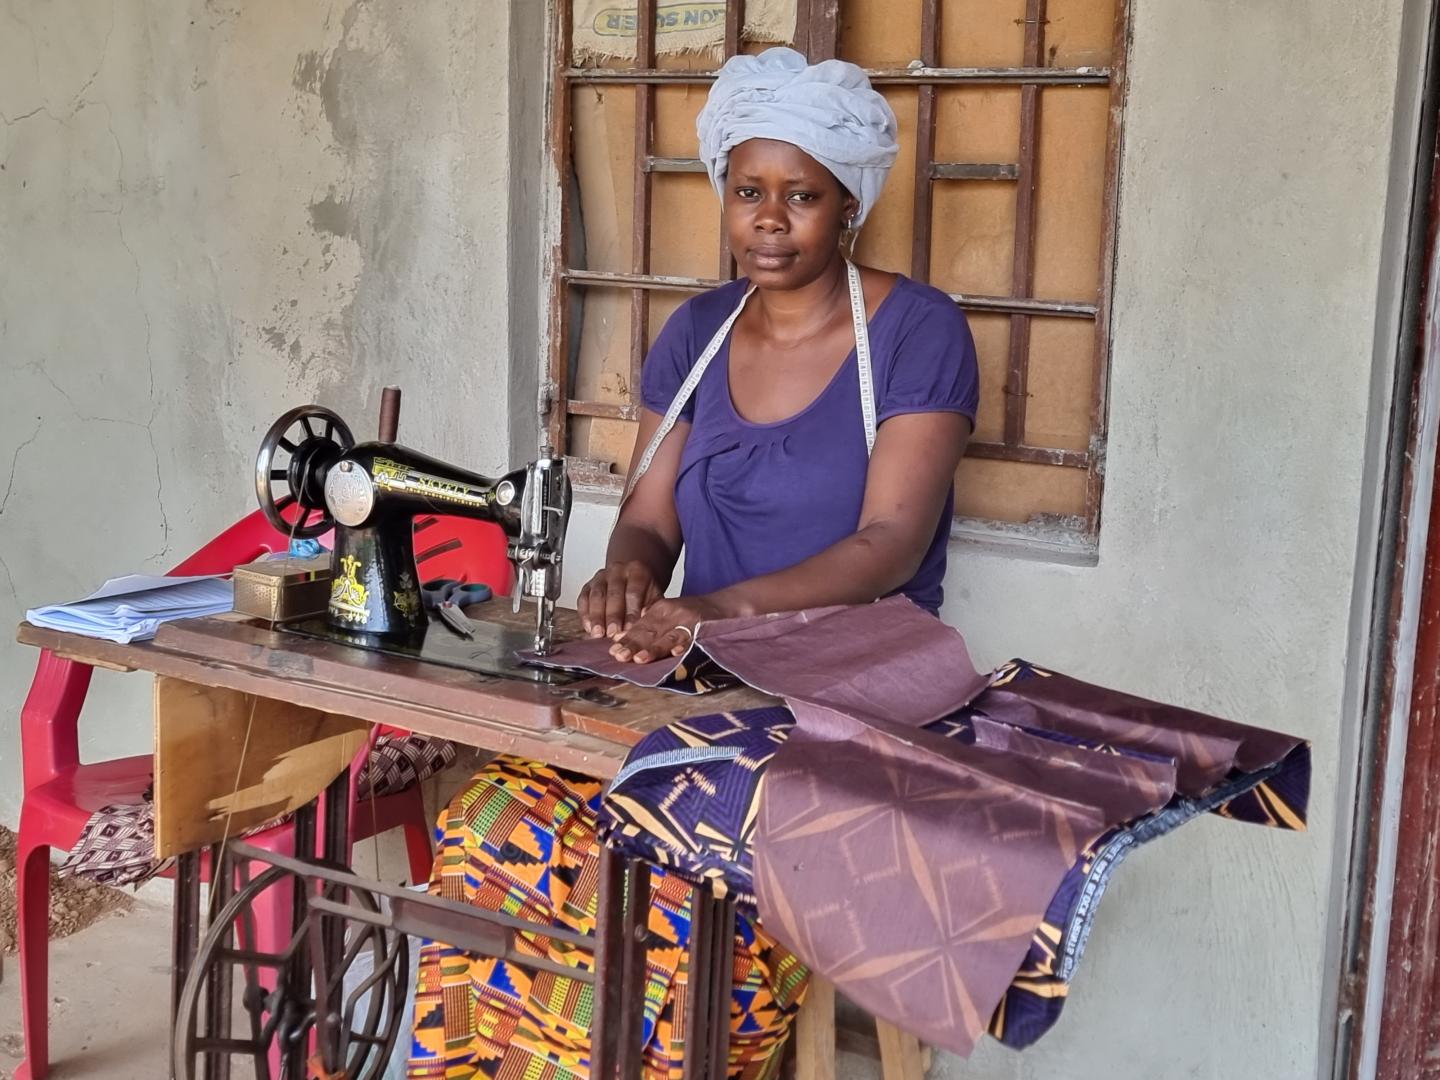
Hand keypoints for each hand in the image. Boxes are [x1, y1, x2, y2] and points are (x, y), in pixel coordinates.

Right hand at [578, 561, 662, 638]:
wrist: (633, 578)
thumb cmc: (645, 591)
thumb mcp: (654, 597)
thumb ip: (651, 610)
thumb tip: (645, 626)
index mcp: (637, 570)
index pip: (633, 592)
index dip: (631, 612)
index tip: (629, 630)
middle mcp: (617, 570)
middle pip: (614, 594)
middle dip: (612, 616)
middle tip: (612, 633)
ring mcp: (601, 577)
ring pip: (596, 596)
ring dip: (596, 617)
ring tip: (598, 634)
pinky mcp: (588, 585)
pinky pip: (583, 599)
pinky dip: (585, 615)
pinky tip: (589, 628)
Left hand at [610, 594, 729, 663]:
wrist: (724, 605)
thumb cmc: (693, 614)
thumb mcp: (668, 615)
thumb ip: (647, 626)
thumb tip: (619, 639)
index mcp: (662, 609)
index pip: (641, 625)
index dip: (627, 639)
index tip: (612, 650)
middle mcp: (673, 613)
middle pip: (650, 631)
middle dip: (634, 645)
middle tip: (619, 656)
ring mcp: (689, 620)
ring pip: (668, 636)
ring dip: (654, 648)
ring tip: (640, 659)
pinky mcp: (704, 628)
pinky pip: (693, 639)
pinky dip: (685, 646)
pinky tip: (676, 654)